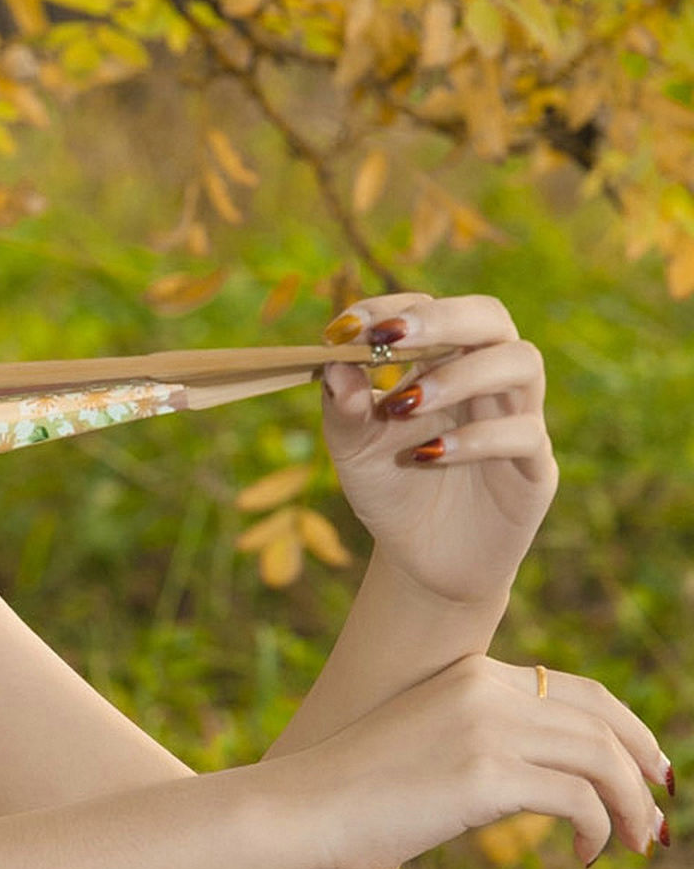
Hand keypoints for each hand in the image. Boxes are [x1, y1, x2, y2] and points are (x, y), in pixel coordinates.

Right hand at [278, 653, 671, 868]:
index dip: (627, 729)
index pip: (577, 691)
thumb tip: (542, 781)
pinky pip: (576, 797)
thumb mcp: (426, 749)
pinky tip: (588, 853)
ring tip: (634, 843)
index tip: (648, 770)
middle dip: (644, 768)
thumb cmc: (351, 797)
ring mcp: (485, 727)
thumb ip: (482, 744)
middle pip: (602, 720)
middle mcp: (485, 689)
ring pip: (600, 759)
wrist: (298, 812)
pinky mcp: (484, 774)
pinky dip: (598, 827)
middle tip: (658, 813)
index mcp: (473, 674)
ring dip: (631, 805)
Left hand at [320, 290, 556, 606]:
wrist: (420, 560)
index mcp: (442, 363)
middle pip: (490, 317)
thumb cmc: (392, 491)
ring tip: (407, 405)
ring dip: (462, 374)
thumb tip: (333, 366)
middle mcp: (486, 380)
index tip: (347, 330)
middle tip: (391, 337)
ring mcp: (517, 418)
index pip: (431, 311)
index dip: (391, 308)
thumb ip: (344, 411)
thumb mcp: (354, 453)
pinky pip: (524, 433)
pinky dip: (476, 439)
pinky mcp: (535, 467)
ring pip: (521, 362)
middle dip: (443, 318)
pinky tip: (429, 456)